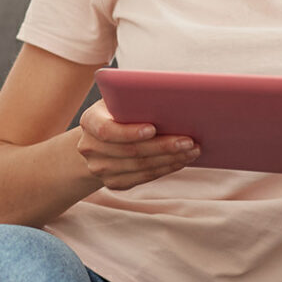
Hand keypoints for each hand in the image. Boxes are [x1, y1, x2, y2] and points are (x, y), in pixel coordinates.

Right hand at [76, 100, 201, 190]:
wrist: (99, 140)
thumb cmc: (117, 113)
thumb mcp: (118, 101)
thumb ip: (132, 100)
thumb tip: (168, 98)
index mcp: (89, 121)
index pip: (106, 130)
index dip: (130, 132)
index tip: (153, 128)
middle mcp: (89, 147)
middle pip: (130, 151)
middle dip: (163, 146)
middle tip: (189, 141)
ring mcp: (99, 168)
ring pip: (140, 166)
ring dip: (170, 159)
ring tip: (192, 151)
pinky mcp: (112, 183)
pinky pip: (143, 178)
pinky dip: (164, 169)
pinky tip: (180, 161)